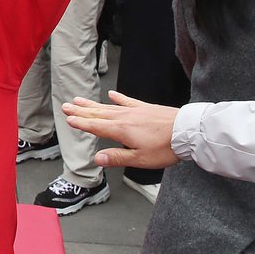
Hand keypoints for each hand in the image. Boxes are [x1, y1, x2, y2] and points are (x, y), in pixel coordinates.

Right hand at [63, 91, 181, 169]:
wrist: (188, 131)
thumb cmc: (166, 147)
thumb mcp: (141, 159)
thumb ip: (117, 157)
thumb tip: (97, 159)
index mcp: (121, 130)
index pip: (95, 126)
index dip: (81, 123)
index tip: (68, 119)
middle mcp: (124, 117)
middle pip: (98, 114)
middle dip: (81, 111)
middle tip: (66, 106)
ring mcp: (135, 111)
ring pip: (108, 106)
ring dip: (92, 104)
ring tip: (80, 100)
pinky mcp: (145, 108)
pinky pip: (127, 101)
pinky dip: (118, 98)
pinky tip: (111, 94)